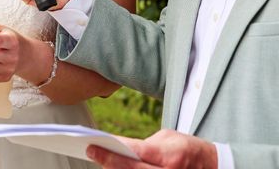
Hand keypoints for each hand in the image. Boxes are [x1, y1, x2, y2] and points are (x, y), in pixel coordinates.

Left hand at [87, 129, 217, 168]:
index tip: (93, 145)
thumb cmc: (188, 149)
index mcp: (170, 157)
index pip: (134, 155)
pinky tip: (114, 168)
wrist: (213, 167)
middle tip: (91, 151)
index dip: (111, 152)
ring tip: (100, 159)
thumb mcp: (169, 138)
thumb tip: (120, 147)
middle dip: (108, 162)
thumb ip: (145, 144)